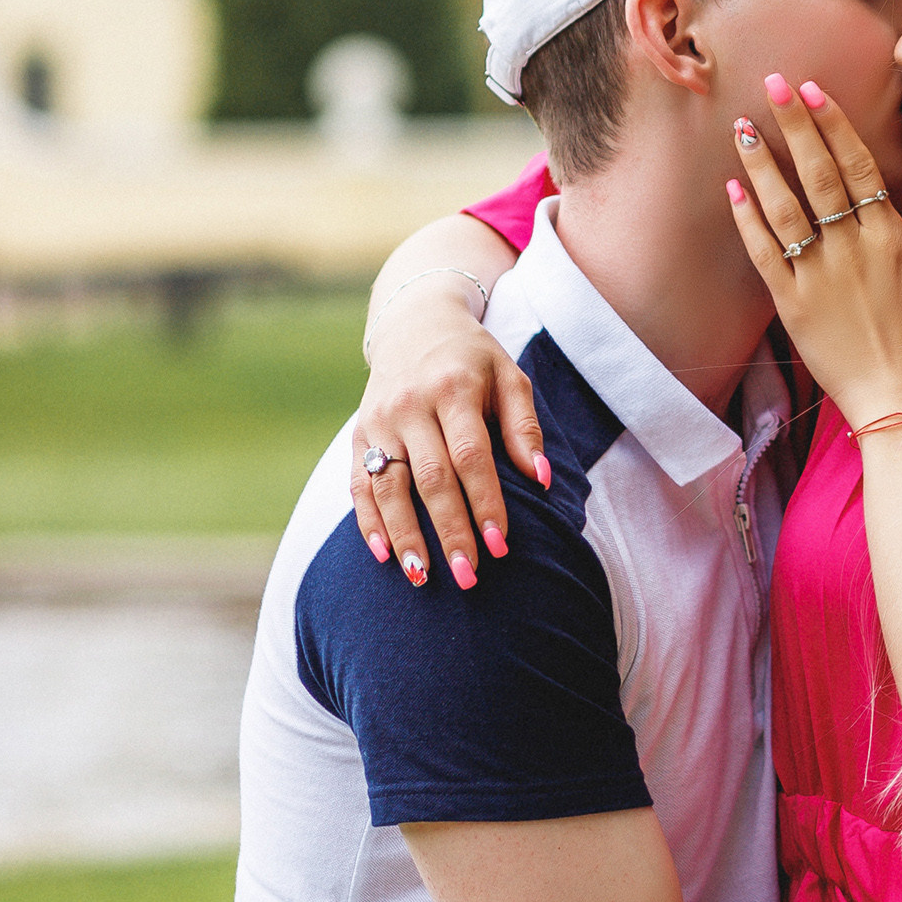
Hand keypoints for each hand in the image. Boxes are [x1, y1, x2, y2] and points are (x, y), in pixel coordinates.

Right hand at [351, 295, 546, 589]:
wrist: (414, 323)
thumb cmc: (474, 358)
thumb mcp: (509, 376)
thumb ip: (524, 427)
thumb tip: (543, 480)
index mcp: (454, 388)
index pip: (470, 455)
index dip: (485, 501)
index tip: (500, 546)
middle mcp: (411, 405)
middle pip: (430, 478)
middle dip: (450, 531)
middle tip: (468, 577)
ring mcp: (379, 421)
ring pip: (388, 487)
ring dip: (405, 536)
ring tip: (423, 578)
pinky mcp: (358, 434)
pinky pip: (358, 485)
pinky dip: (368, 522)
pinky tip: (383, 556)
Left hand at [726, 76, 901, 423]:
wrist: (901, 397)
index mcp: (888, 235)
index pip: (855, 165)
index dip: (832, 124)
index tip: (810, 90)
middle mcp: (849, 247)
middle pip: (817, 174)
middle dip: (792, 126)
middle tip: (770, 85)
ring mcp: (817, 275)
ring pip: (784, 208)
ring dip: (762, 164)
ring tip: (742, 126)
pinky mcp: (791, 304)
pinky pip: (764, 254)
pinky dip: (748, 220)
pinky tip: (734, 188)